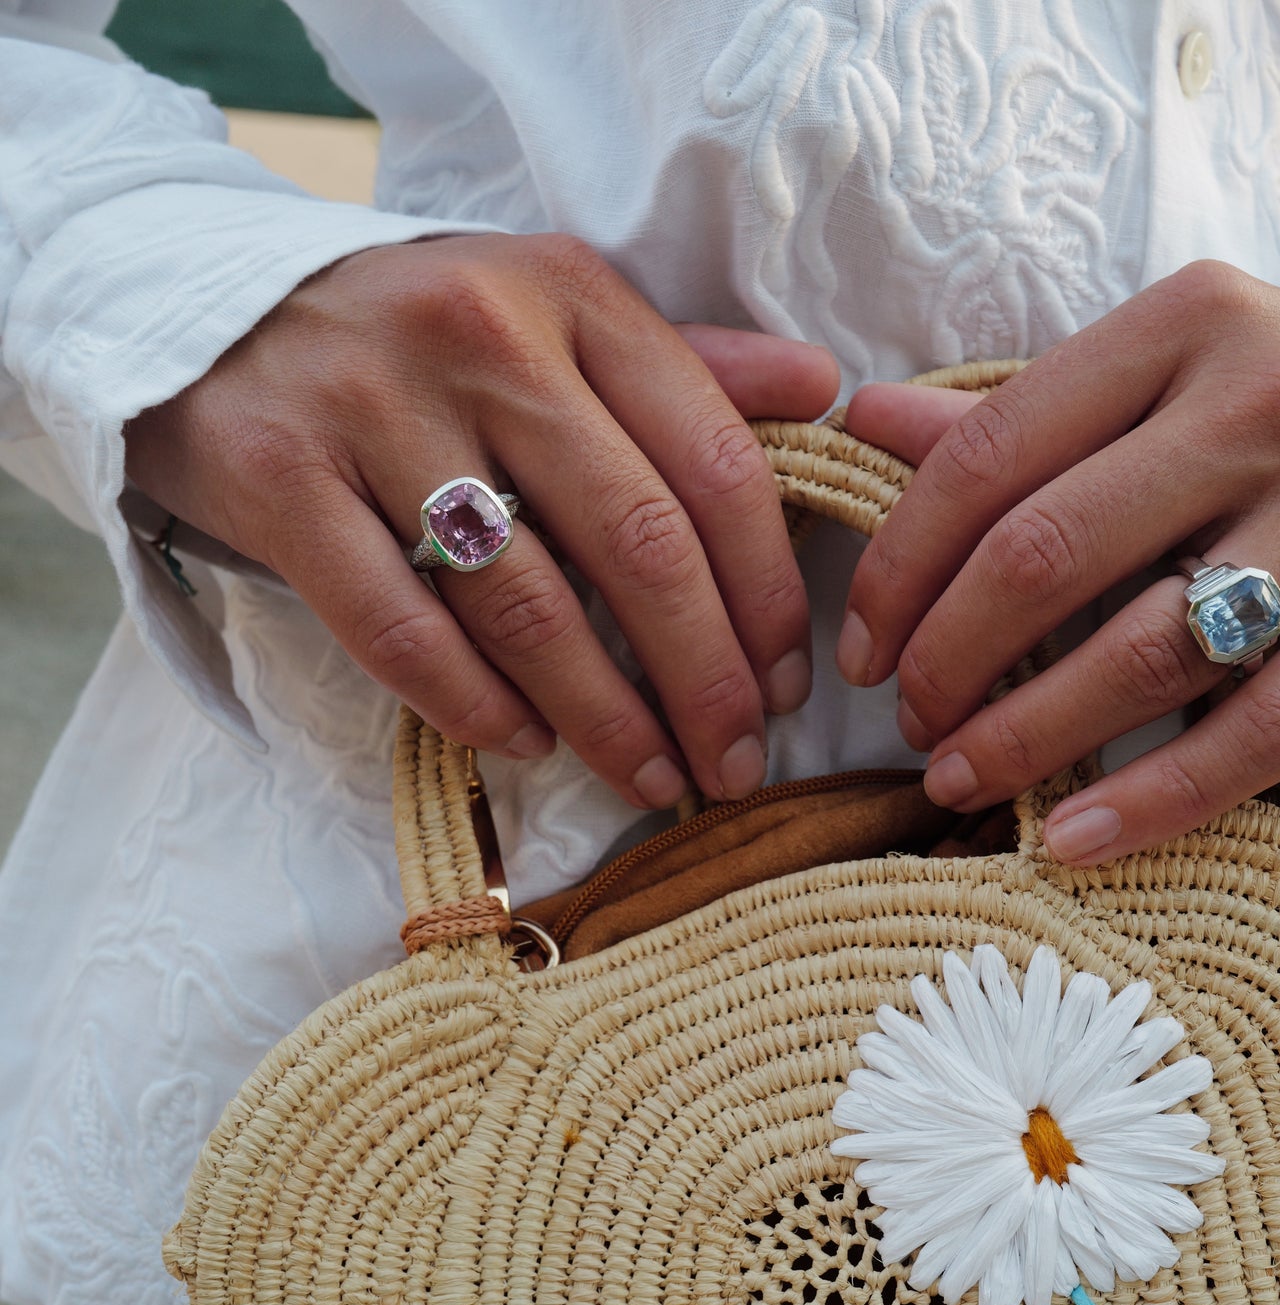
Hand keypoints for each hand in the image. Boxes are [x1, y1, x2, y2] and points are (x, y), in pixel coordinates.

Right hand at [124, 233, 838, 807]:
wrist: (205, 310)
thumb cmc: (423, 337)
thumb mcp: (557, 316)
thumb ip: (686, 365)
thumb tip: (820, 388)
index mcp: (575, 297)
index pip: (714, 466)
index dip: (767, 597)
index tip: (788, 687)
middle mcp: (485, 338)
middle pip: (639, 546)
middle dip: (707, 682)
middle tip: (737, 766)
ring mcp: (374, 404)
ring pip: (526, 602)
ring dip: (605, 717)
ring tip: (653, 777)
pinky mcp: (280, 476)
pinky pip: (398, 626)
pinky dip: (474, 704)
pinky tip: (527, 745)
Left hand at [838, 260, 1279, 862]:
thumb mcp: (1173, 368)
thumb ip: (1025, 408)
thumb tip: (866, 419)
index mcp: (1186, 322)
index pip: (992, 455)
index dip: (900, 568)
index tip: (863, 647)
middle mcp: (1269, 400)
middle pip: (1048, 556)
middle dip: (946, 660)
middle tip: (909, 721)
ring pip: (1147, 651)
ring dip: (1026, 738)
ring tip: (960, 781)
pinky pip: (1265, 730)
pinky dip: (1155, 798)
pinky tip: (1073, 839)